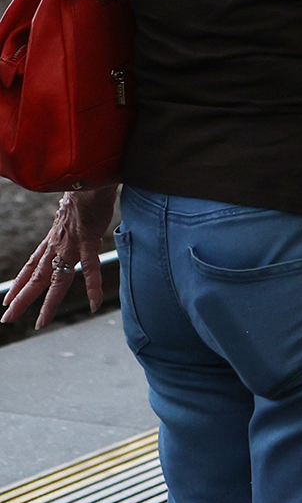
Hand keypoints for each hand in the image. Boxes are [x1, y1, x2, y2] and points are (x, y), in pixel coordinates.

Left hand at [1, 185, 118, 328]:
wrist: (88, 178)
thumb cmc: (84, 189)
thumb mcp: (72, 205)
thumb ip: (70, 211)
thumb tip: (68, 204)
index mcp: (54, 238)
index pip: (31, 265)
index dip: (19, 283)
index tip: (7, 298)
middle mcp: (57, 245)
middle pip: (37, 278)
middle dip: (22, 299)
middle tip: (7, 318)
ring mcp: (71, 245)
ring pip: (57, 280)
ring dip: (48, 304)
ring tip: (39, 324)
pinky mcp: (88, 241)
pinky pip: (90, 268)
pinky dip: (92, 287)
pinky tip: (93, 303)